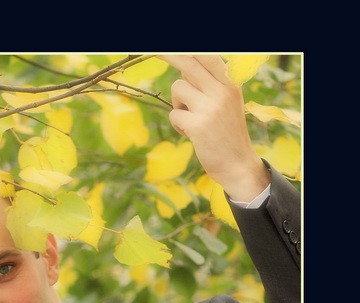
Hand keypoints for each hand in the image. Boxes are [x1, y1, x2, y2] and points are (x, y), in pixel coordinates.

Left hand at [159, 54, 268, 202]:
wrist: (238, 164)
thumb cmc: (227, 133)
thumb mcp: (227, 103)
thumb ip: (211, 84)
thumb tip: (184, 65)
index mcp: (231, 83)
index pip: (207, 57)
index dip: (187, 51)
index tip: (168, 47)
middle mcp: (222, 91)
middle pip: (189, 64)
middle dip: (168, 56)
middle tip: (155, 51)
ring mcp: (211, 108)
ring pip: (178, 88)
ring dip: (178, 103)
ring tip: (191, 119)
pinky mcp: (198, 126)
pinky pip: (174, 114)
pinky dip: (177, 124)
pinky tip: (191, 133)